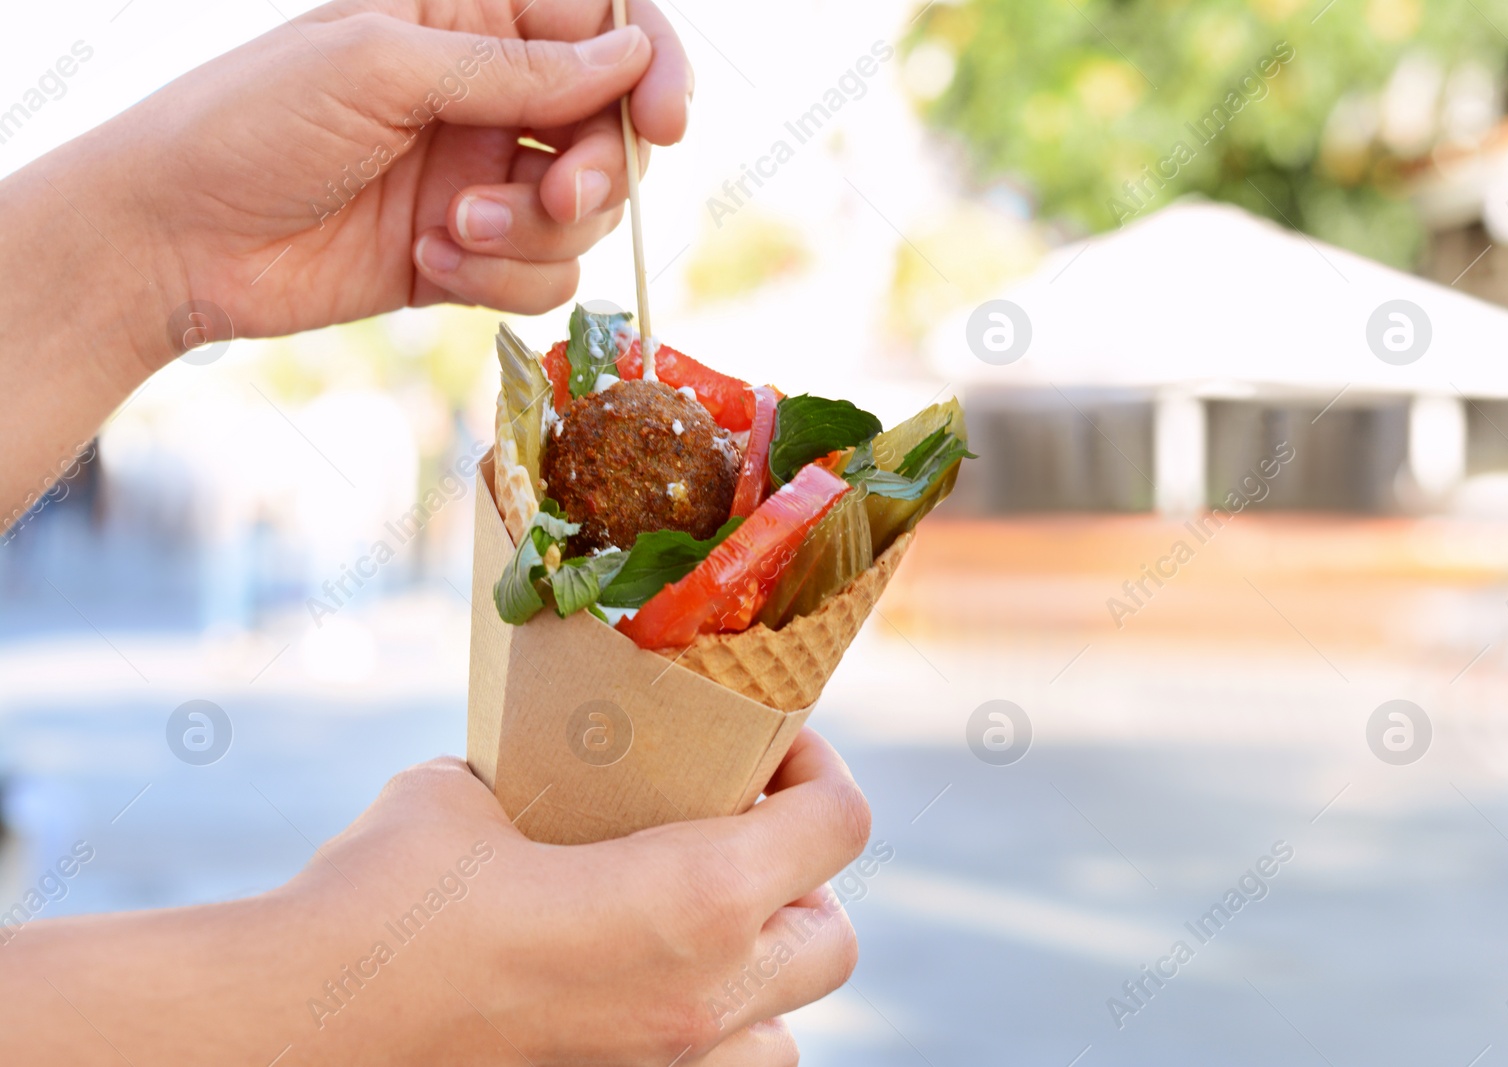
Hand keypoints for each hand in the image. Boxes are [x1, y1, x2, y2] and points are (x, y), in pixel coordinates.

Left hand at [0, 0, 689, 512]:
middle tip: (554, 196)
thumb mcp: (383, 68)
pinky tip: (428, 265)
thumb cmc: (253, 124)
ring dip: (530, 233)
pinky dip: (500, 278)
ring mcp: (482, 178)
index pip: (603, 26)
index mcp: (467, 19)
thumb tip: (629, 59)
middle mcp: (488, 95)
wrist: (176, 241)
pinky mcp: (469, 255)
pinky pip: (543, 275)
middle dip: (595, 172)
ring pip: (585, 215)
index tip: (666, 122)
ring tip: (448, 231)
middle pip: (610, 131)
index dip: (651, 68)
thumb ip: (515, 68)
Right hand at [309, 731, 867, 1063]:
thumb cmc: (381, 898)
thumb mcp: (469, 796)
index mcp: (692, 900)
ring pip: (785, 1031)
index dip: (819, 768)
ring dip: (763, 970)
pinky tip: (638, 987)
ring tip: (696, 925)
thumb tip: (549, 770)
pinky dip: (707, 1033)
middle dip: (804, 878)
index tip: (769, 750)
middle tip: (736, 834)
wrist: (299, 1028)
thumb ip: (542, 780)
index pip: (839, 825)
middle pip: (834, 938)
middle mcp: (701, 999)